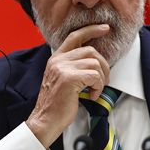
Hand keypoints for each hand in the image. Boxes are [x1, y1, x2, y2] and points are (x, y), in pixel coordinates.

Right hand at [26, 24, 110, 147]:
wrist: (45, 120)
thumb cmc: (56, 104)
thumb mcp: (62, 79)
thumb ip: (73, 67)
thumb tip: (95, 62)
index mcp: (56, 58)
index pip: (74, 36)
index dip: (91, 30)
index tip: (105, 28)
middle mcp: (58, 60)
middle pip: (91, 51)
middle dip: (104, 65)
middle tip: (104, 80)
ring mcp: (63, 68)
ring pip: (95, 63)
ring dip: (101, 79)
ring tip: (95, 90)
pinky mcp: (70, 78)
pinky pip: (95, 76)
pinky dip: (98, 87)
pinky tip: (91, 95)